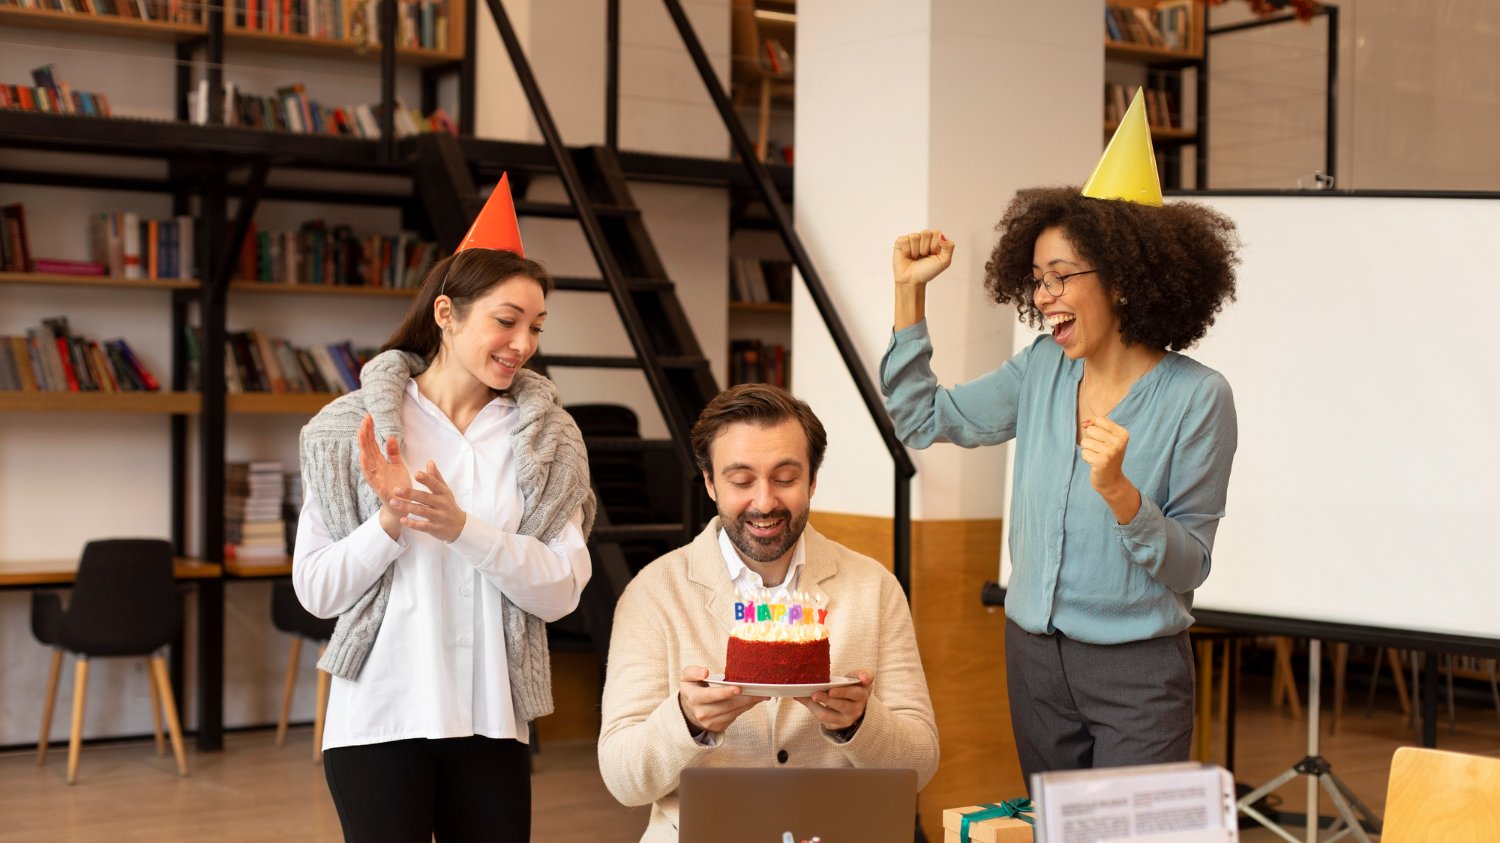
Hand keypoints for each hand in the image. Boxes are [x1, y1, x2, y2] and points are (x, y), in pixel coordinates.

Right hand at [357, 415, 409, 537]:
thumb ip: (393, 453)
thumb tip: (390, 436)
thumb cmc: (398, 486)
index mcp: (381, 462)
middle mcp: (376, 468)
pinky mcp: (379, 488)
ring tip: (360, 433)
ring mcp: (376, 478)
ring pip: (367, 460)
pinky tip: (363, 457)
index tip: (369, 417)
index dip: (370, 431)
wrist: (402, 506)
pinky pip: (371, 477)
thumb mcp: (398, 466)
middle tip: (364, 419)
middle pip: (368, 448)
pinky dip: (366, 467)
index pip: (373, 443)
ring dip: (363, 447)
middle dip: (366, 434)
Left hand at [386, 461, 468, 542]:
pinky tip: (403, 520)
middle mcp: (441, 504)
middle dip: (410, 493)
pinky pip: (423, 526)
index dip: (426, 479)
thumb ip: (436, 477)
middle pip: (425, 497)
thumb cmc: (449, 505)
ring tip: (394, 503)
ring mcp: (439, 516)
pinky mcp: (435, 528)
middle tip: (396, 490)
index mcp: (443, 493)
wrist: (460, 526)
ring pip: (422, 511)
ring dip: (407, 507)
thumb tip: (429, 462)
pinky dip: (413, 523)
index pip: (434, 484)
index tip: (416, 474)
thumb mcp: (445, 490)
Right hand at [678, 665, 766, 734]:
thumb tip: (705, 672)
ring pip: (734, 712)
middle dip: (745, 698)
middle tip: (761, 690)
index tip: (739, 688)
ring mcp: (710, 722)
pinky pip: (735, 716)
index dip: (725, 692)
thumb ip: (693, 672)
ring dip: (749, 703)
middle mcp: (702, 712)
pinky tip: (753, 700)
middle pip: (727, 705)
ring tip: (762, 694)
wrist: (689, 709)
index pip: (710, 695)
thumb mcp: (686, 677)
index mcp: (694, 698)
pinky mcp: (718, 727)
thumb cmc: (692, 688)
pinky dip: (745, 708)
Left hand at [795, 669, 870, 732]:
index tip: (863, 679)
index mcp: (863, 684)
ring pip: (839, 707)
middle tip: (830, 690)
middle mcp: (860, 700)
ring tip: (814, 696)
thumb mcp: (851, 680)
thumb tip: (826, 672)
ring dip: (826, 701)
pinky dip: (813, 706)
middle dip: (841, 692)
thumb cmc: (848, 690)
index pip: (868, 678)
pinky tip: (803, 698)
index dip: (865, 677)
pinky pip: (825, 716)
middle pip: (853, 694)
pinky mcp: (838, 723)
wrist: (850, 711)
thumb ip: (845, 673)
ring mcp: (851, 714)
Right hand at [893, 230, 953, 285]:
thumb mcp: (944, 261)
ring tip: (915, 257)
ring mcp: (911, 238)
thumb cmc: (928, 271)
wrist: (912, 281)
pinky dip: (907, 251)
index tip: (932, 255)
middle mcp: (923, 237)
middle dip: (925, 248)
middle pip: (925, 233)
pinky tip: (907, 256)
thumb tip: (941, 235)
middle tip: (923, 257)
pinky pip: (905, 240)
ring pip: (915, 237)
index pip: (936, 233)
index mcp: (934, 239)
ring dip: (916, 251)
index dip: (934, 246)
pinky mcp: (901, 241)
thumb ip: (949, 247)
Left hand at [1079, 417, 1141, 522]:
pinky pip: (1083, 453)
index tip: (1100, 439)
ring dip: (1087, 450)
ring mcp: (1110, 452)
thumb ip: (1096, 426)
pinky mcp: (1101, 461)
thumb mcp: (1107, 439)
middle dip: (1090, 440)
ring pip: (1085, 442)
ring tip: (1097, 456)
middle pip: (1090, 430)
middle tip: (1099, 450)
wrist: (1112, 480)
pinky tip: (1095, 463)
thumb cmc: (1107, 456)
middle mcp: (1119, 442)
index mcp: (1122, 433)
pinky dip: (1086, 458)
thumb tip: (1084, 423)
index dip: (1093, 428)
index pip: (1099, 420)